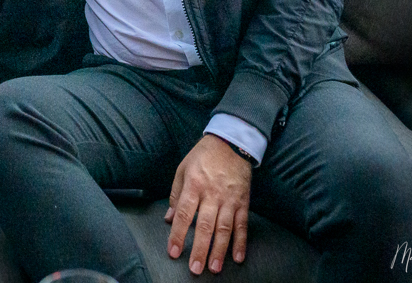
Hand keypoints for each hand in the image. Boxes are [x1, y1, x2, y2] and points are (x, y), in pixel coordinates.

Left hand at [165, 134, 251, 274]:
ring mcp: (229, 199)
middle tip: (195, 268)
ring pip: (224, 228)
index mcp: (194, 185)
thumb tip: (168, 218)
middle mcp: (212, 194)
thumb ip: (175, 194)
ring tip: (214, 268)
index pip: (184, 213)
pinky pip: (243, 224)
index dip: (177, 234)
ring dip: (219, 250)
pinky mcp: (243, 201)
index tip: (173, 251)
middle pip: (205, 225)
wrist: (231, 142)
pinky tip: (237, 257)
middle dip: (199, 249)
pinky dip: (241, 242)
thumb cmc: (203, 156)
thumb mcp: (182, 169)